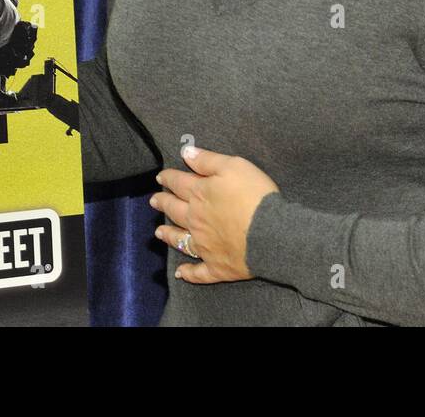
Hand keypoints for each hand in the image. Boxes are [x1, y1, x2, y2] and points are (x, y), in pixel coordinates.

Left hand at [151, 145, 278, 284]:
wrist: (270, 233)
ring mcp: (204, 245)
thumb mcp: (234, 166)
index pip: (178, 183)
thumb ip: (208, 160)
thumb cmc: (254, 195)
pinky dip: (188, 273)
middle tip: (154, 201)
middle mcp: (196, 220)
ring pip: (180, 240)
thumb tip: (186, 153)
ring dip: (168, 235)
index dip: (168, 178)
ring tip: (158, 232)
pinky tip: (180, 273)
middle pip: (174, 210)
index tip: (161, 176)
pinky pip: (198, 272)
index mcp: (200, 194)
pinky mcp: (216, 266)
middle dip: (163, 203)